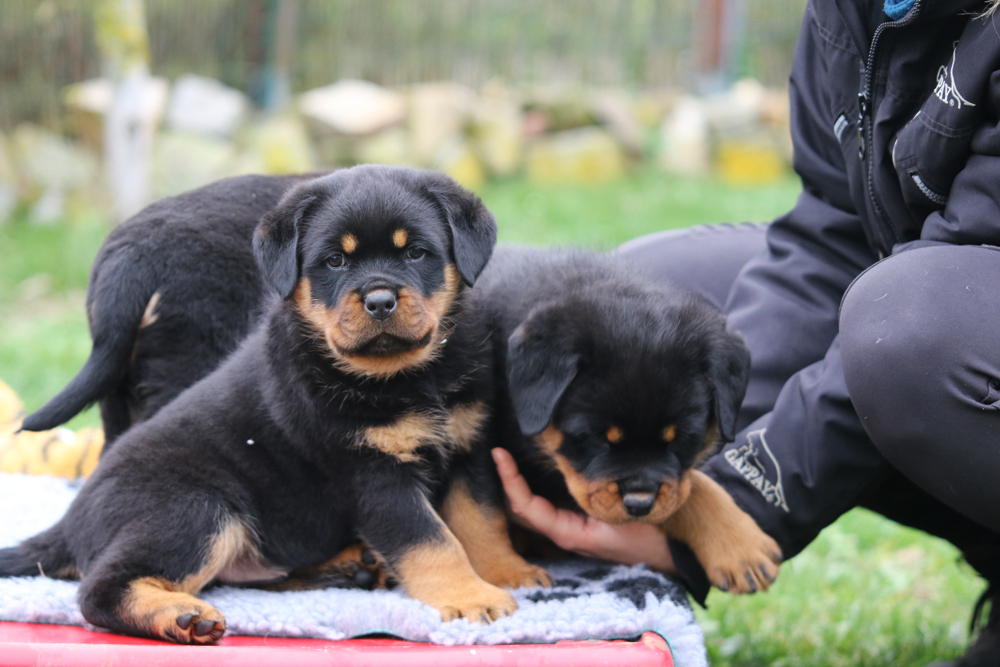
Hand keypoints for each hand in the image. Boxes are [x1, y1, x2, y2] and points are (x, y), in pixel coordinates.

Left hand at [492, 448, 675, 574]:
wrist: (671, 551)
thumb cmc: (647, 534)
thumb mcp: (620, 514)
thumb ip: (594, 496)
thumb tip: (568, 466)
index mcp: (567, 532)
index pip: (526, 506)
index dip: (509, 480)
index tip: (499, 454)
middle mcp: (562, 532)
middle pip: (521, 507)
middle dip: (507, 480)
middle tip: (497, 450)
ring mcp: (569, 527)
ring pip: (532, 505)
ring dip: (519, 482)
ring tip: (508, 454)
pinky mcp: (578, 520)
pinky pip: (548, 503)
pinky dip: (536, 485)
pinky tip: (534, 465)